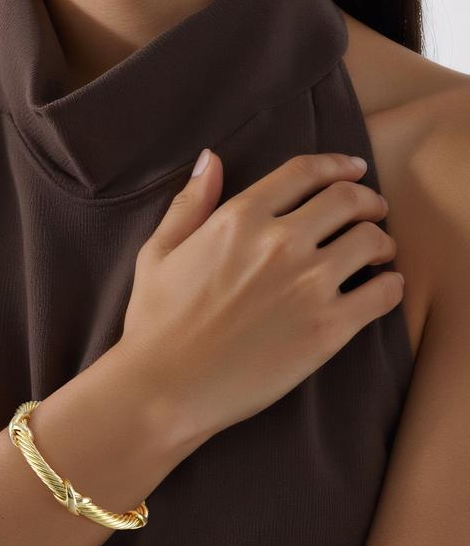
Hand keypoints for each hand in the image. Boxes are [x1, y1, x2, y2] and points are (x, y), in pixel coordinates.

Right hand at [115, 149, 401, 454]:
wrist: (165, 387)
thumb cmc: (155, 322)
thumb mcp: (159, 252)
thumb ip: (190, 203)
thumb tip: (210, 158)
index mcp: (239, 218)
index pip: (304, 172)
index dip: (335, 165)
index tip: (351, 169)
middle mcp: (279, 242)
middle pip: (348, 200)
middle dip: (366, 200)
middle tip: (372, 211)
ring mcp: (308, 284)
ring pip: (372, 241)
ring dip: (381, 241)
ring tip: (378, 253)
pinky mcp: (328, 328)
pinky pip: (383, 294)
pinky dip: (390, 286)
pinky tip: (383, 288)